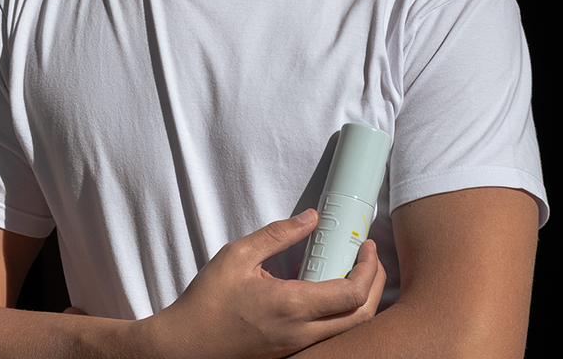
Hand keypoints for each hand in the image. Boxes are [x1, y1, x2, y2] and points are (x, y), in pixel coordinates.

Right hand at [138, 209, 384, 358]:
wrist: (186, 345)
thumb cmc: (208, 300)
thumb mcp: (238, 255)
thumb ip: (278, 234)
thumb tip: (311, 218)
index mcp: (291, 306)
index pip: (351, 294)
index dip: (368, 268)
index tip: (366, 245)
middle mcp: (301, 333)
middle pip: (361, 317)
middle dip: (375, 284)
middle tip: (370, 257)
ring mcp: (298, 348)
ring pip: (348, 330)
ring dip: (362, 301)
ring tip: (355, 270)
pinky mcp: (291, 353)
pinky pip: (329, 336)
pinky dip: (342, 314)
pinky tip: (326, 290)